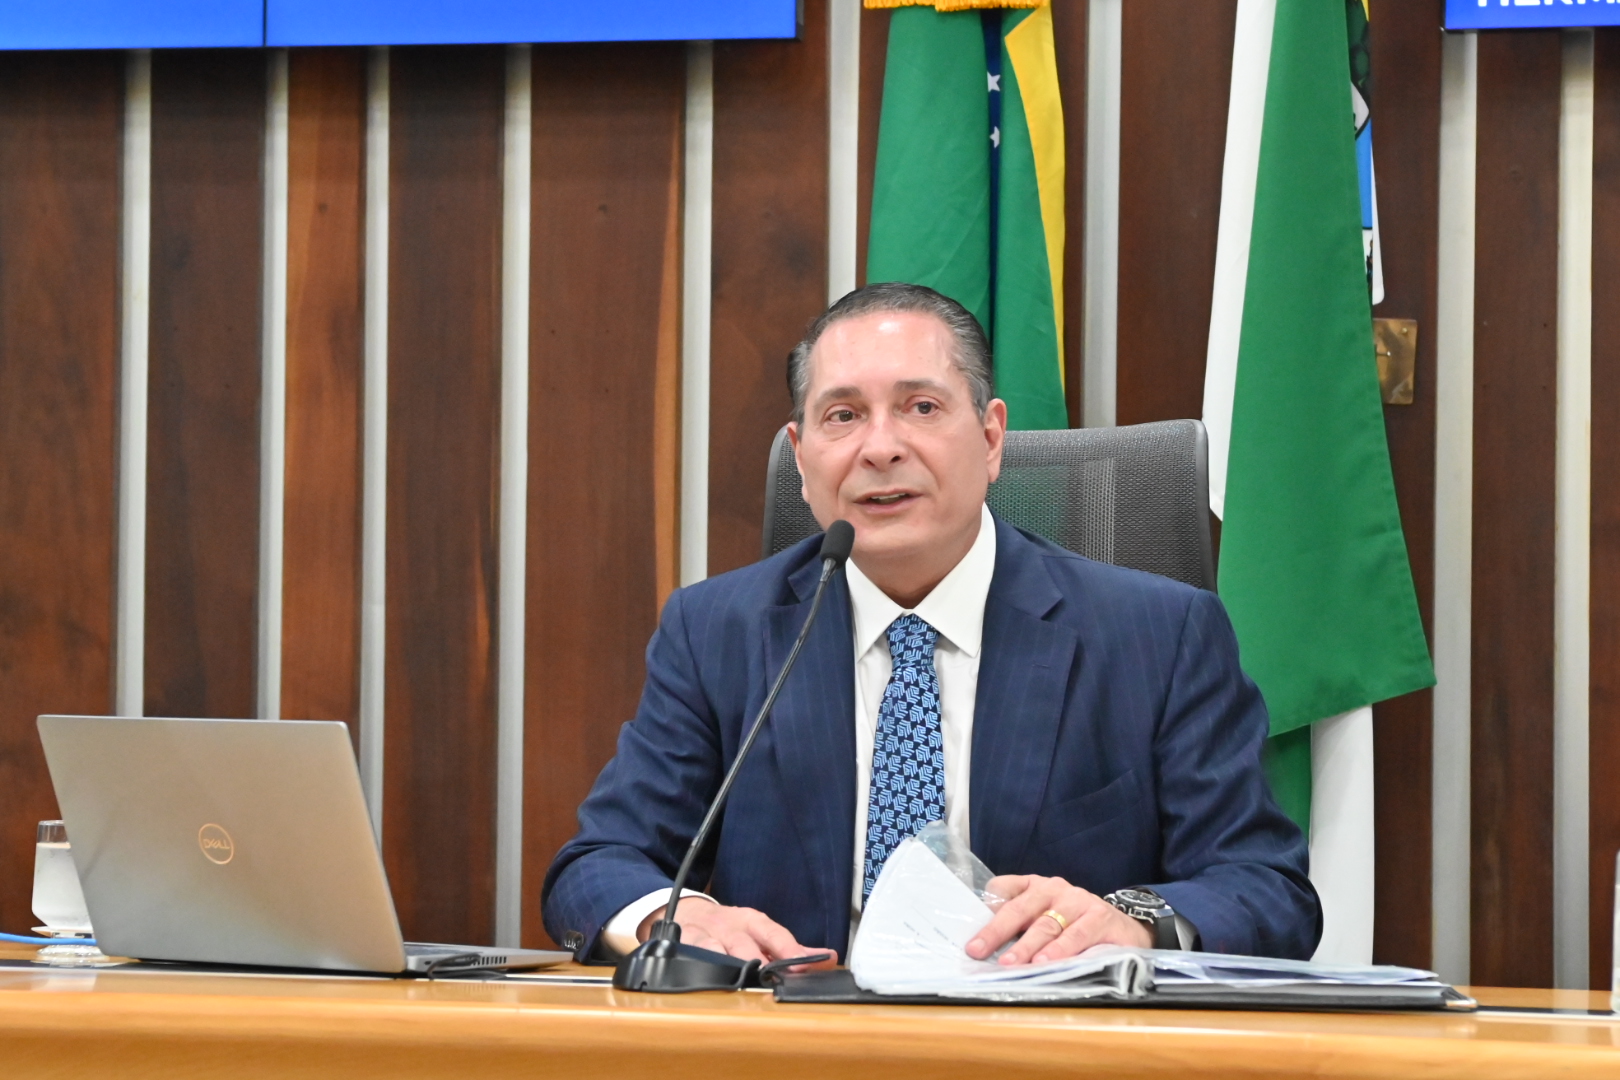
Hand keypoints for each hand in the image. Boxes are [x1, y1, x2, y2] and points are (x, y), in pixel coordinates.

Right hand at [638, 898, 838, 969]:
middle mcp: (730, 926)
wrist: (688, 913)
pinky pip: (692, 957)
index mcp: (752, 921)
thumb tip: (829, 959)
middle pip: (745, 946)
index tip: (803, 963)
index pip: (774, 934)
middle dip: (758, 964)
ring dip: (730, 968)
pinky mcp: (685, 945)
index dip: (789, 950)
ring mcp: (706, 936)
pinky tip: (708, 979)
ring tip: (742, 983)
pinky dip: (700, 967)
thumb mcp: (760, 932)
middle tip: (772, 981)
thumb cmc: (731, 929)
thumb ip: (792, 948)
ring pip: (716, 952)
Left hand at [965, 875, 1150, 964]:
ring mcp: (1078, 901)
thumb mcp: (1046, 918)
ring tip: (1010, 963)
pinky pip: (1076, 935)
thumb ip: (1020, 925)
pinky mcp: (1100, 917)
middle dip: (996, 931)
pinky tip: (1045, 963)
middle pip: (1020, 908)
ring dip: (1026, 946)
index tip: (970, 928)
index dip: (986, 906)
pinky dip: (1059, 950)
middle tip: (978, 950)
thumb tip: (984, 948)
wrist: (1126, 928)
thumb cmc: (1075, 925)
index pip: (1004, 888)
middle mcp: (1054, 889)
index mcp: (1034, 886)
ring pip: (1046, 925)